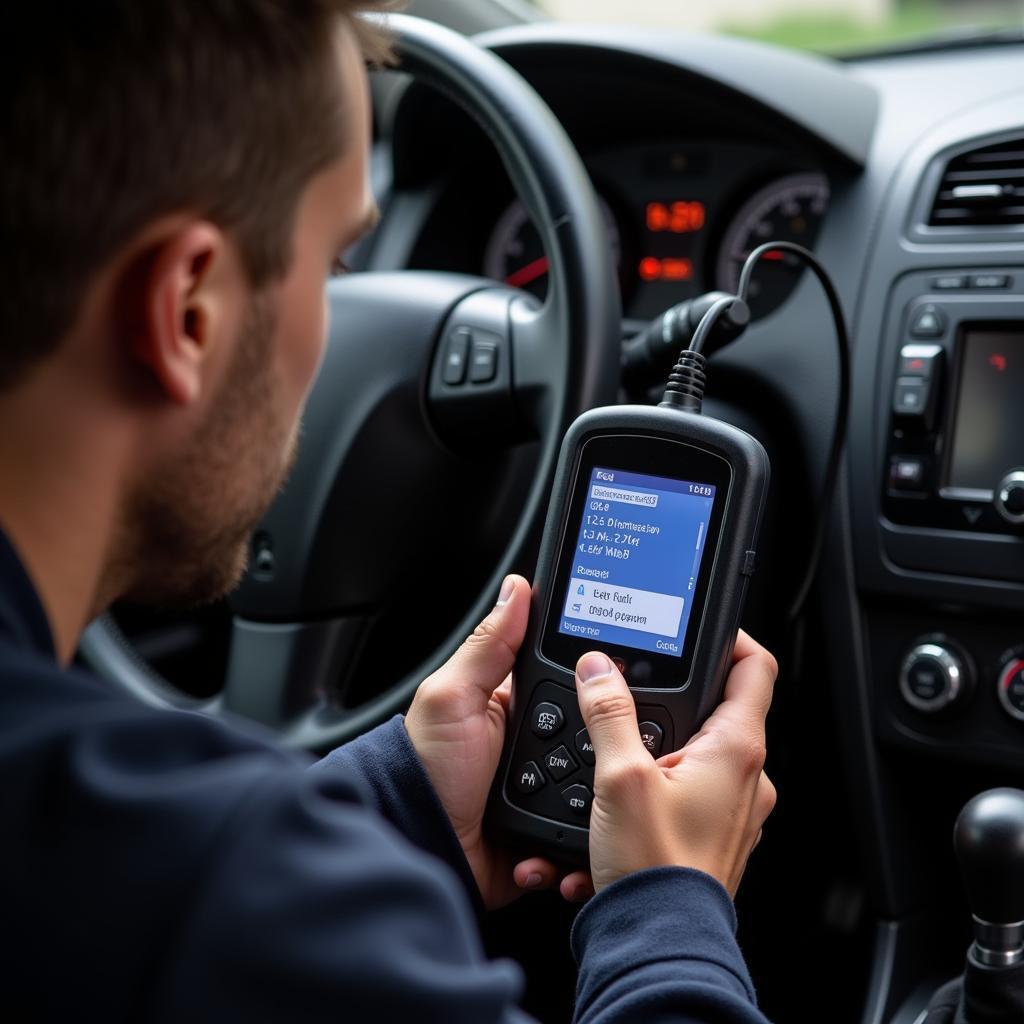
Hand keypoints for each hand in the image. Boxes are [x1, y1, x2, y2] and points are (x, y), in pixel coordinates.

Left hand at [405, 575, 592, 908]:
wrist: (423, 847)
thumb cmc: (426, 770)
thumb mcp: (451, 697)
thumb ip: (487, 646)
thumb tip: (516, 588)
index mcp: (514, 703)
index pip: (568, 675)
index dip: (596, 672)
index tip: (630, 667)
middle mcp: (536, 742)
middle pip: (595, 726)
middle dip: (611, 733)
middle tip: (621, 740)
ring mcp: (547, 787)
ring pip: (602, 774)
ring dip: (607, 782)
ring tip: (614, 784)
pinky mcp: (553, 828)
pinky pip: (590, 821)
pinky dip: (595, 823)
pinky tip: (598, 818)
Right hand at [576, 630, 777, 896]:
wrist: (659, 941)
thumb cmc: (656, 868)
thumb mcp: (621, 776)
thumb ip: (609, 713)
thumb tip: (600, 668)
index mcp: (737, 748)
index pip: (755, 666)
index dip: (730, 636)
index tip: (701, 626)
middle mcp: (748, 775)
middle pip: (721, 706)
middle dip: (674, 697)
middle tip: (635, 694)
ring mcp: (736, 807)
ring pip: (702, 750)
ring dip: (662, 745)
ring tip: (619, 755)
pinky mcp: (716, 831)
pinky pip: (693, 789)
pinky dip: (660, 782)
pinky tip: (623, 797)